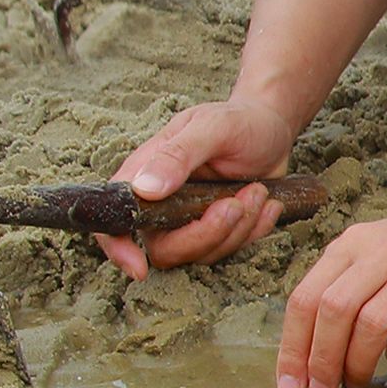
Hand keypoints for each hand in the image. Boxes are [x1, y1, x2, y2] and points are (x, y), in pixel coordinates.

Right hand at [97, 98, 298, 278]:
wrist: (271, 126)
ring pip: (202, 253)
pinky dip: (255, 230)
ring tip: (257, 191)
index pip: (115, 219)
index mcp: (146, 174)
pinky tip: (267, 201)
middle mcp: (162, 203)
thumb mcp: (212, 127)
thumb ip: (178, 155)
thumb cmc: (238, 120)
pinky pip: (231, 250)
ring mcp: (190, 220)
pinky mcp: (219, 231)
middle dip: (207, 233)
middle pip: (165, 249)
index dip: (118, 248)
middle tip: (238, 202)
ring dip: (238, 227)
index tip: (138, 267)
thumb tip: (143, 189)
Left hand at [274, 192, 386, 387]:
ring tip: (356, 381)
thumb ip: (345, 290)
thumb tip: (310, 354)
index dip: (292, 347)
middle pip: (333, 310)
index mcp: (352, 245)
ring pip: (371, 323)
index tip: (290, 384)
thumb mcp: (375, 253)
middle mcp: (381, 253)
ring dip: (357, 361)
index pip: (305, 298)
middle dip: (321, 359)